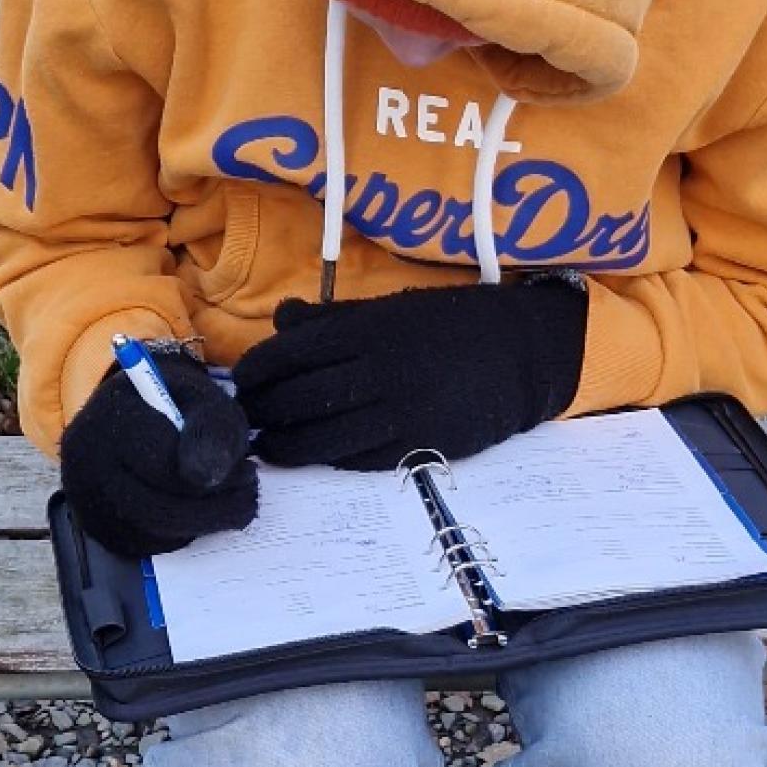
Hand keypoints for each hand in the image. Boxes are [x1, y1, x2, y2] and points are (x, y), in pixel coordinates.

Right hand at [60, 347, 257, 555]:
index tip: (248, 473)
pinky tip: (200, 513)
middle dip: (212, 511)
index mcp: (110, 415)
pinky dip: (180, 536)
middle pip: (153, 508)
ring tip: (233, 505)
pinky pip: (142, 545)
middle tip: (248, 500)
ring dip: (201, 526)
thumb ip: (211, 432)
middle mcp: (83, 458)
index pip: (162, 465)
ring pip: (149, 532)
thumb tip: (206, 478)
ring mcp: (83, 496)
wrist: (139, 413)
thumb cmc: (178, 405)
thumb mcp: (206, 402)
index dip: (214, 478)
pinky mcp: (95, 525)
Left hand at [235, 279, 588, 470]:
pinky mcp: (423, 445)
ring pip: (328, 437)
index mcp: (373, 329)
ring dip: (289, 445)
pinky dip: (331, 459)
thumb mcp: (395, 307)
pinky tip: (314, 457)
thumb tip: (281, 321)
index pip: (296, 352)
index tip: (242, 380)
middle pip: (304, 398)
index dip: (260, 369)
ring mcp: (404, 412)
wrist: (524, 353)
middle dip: (265, 411)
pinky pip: (363, 459)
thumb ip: (336, 317)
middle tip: (246, 418)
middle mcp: (384, 371)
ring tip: (268, 446)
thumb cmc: (454, 324)